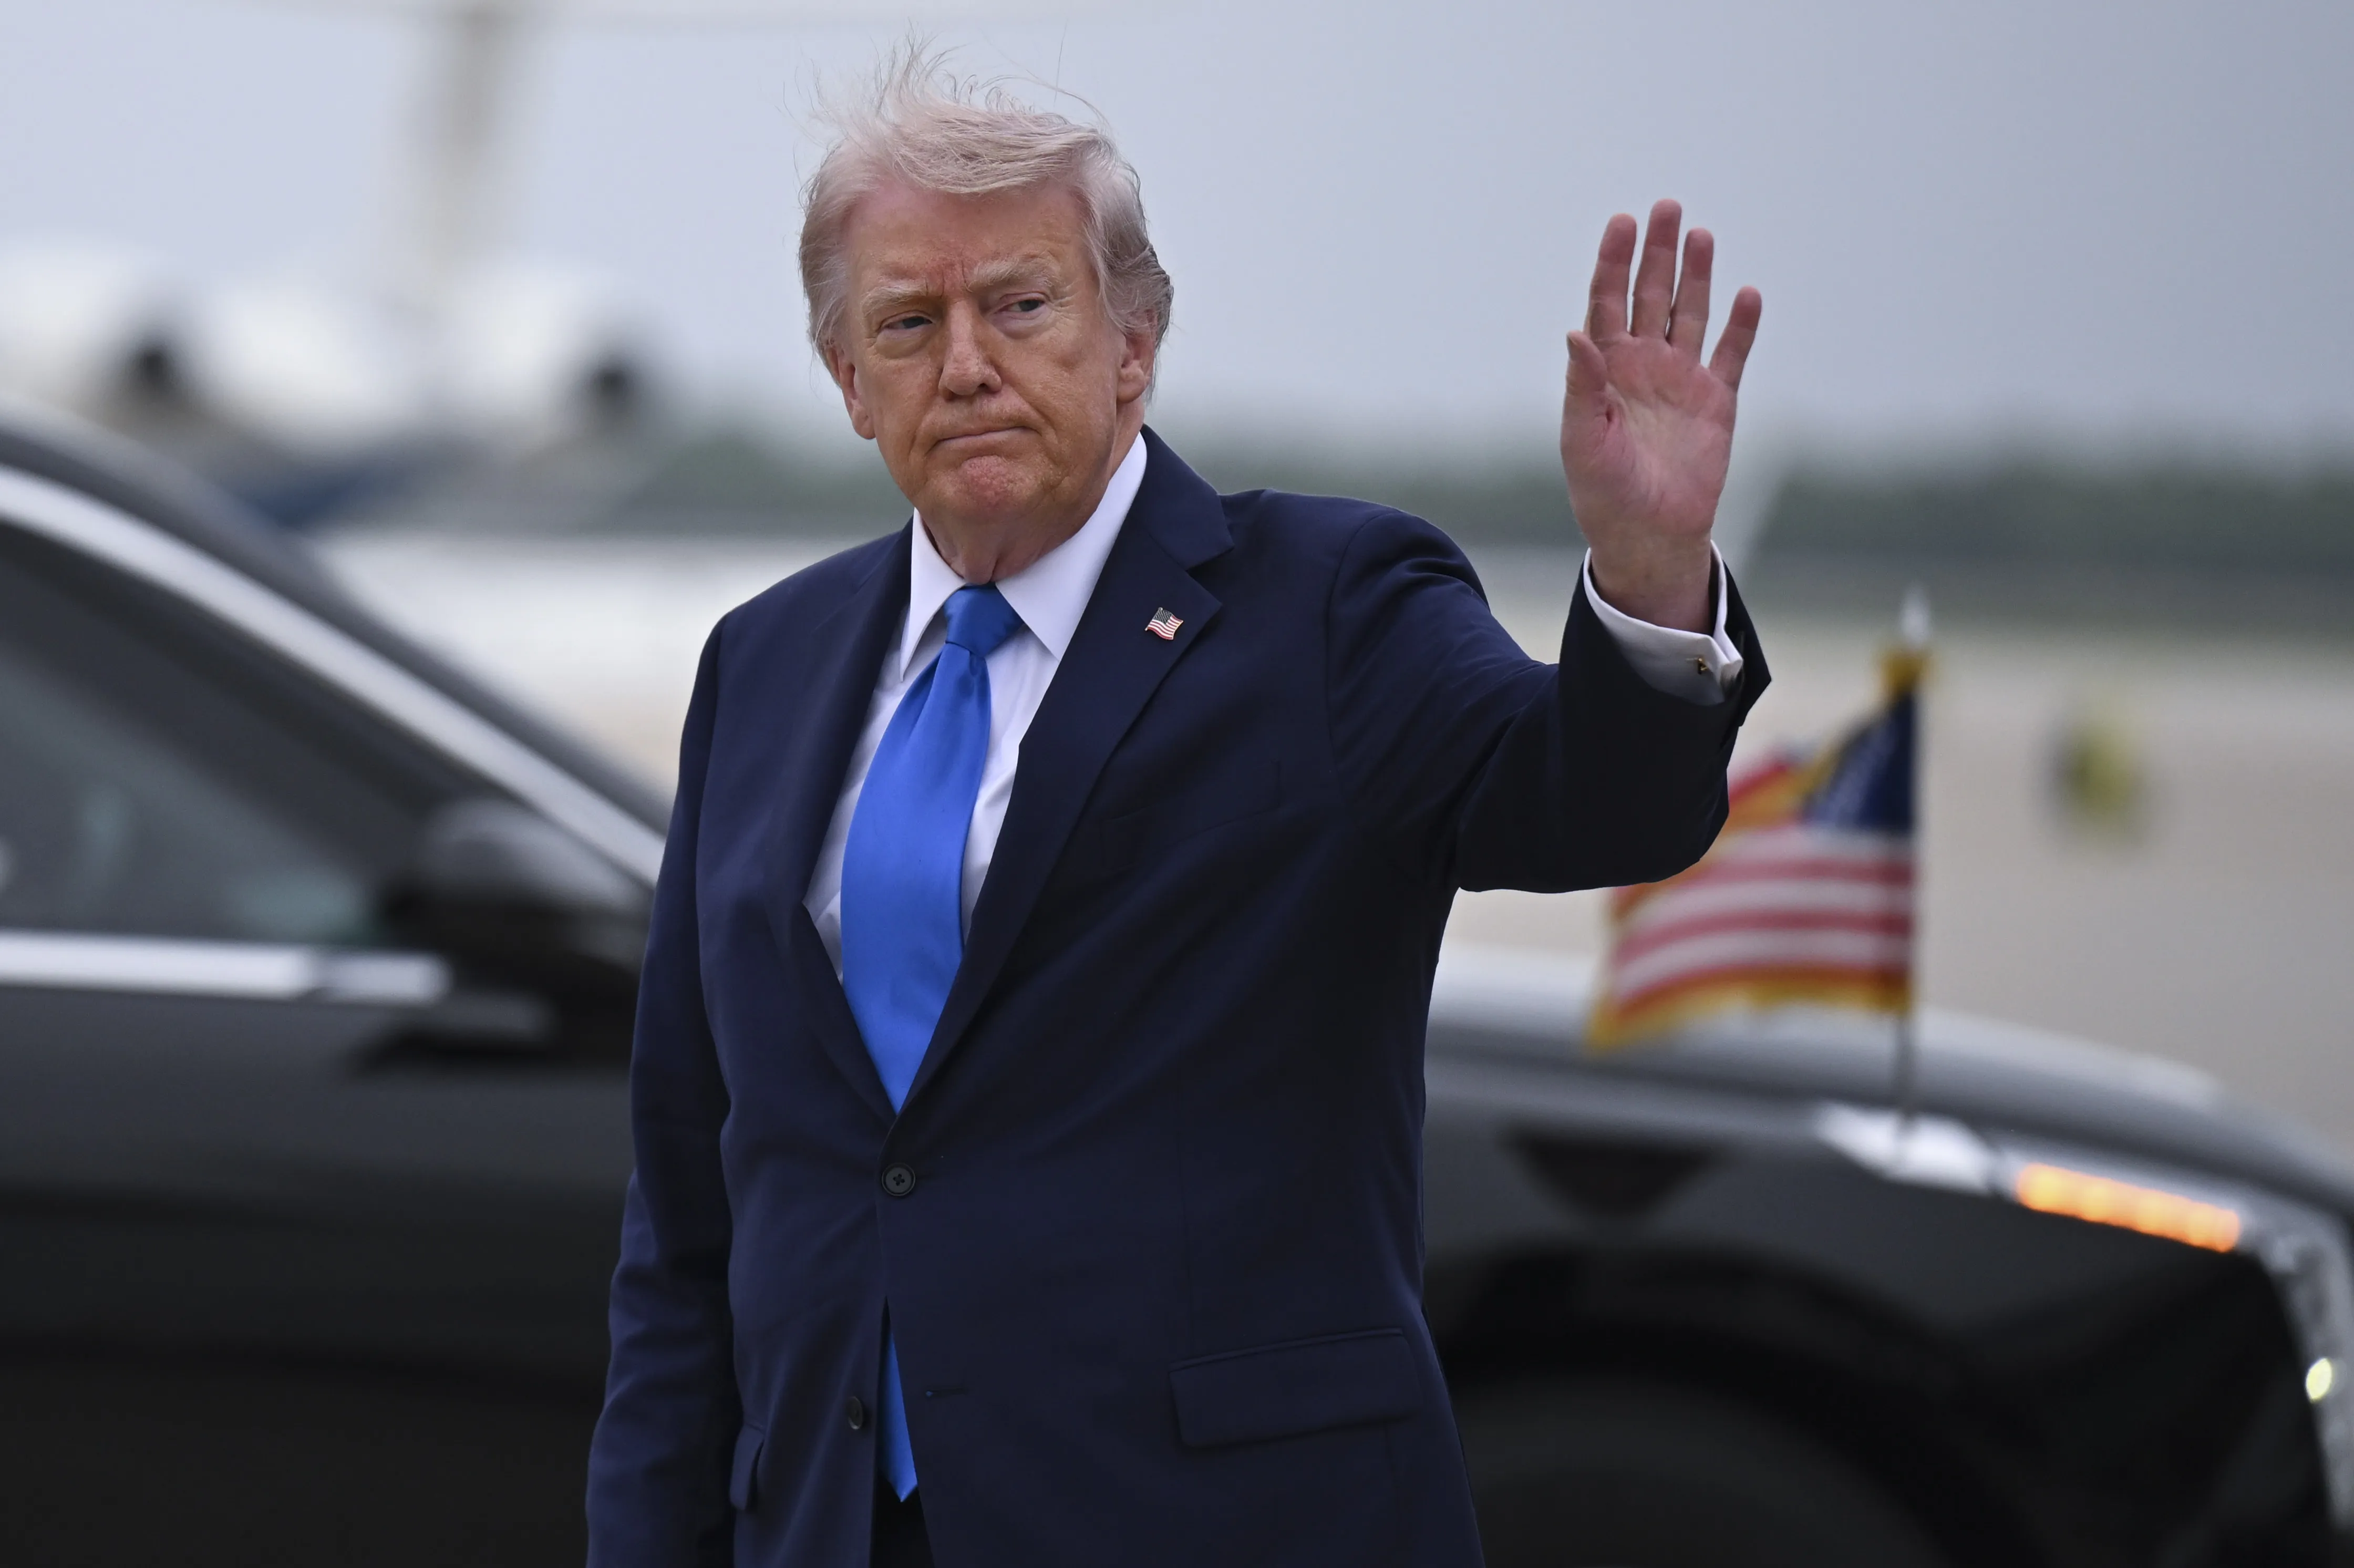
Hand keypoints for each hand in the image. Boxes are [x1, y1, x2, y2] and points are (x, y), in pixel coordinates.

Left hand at [1562, 199, 1761, 631]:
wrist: (1647, 535)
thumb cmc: (1603, 492)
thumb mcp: (1583, 439)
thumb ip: (1582, 386)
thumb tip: (1574, 332)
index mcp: (1604, 370)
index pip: (1607, 303)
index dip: (1613, 262)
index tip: (1622, 223)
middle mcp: (1642, 366)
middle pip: (1649, 295)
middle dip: (1657, 253)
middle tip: (1666, 207)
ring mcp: (1680, 380)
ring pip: (1690, 314)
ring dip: (1695, 275)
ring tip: (1700, 234)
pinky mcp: (1716, 403)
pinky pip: (1731, 356)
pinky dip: (1741, 326)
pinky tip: (1747, 293)